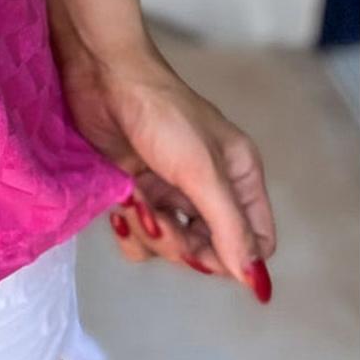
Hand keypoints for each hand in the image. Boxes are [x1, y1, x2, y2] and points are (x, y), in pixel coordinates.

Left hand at [59, 40, 276, 301]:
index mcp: (240, 178)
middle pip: (210, 250)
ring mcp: (172, 191)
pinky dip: (129, 227)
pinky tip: (120, 203)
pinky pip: (140, 235)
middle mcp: (211, 188)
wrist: (102, 76)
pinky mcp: (139, 191)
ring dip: (149, 232)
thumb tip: (257, 282)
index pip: (257, 242)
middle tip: (155, 218)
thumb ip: (230, 227)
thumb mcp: (202, 171)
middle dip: (180, 243)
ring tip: (133, 200)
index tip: (201, 250)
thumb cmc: (160, 112)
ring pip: (172, 246)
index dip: (233, 258)